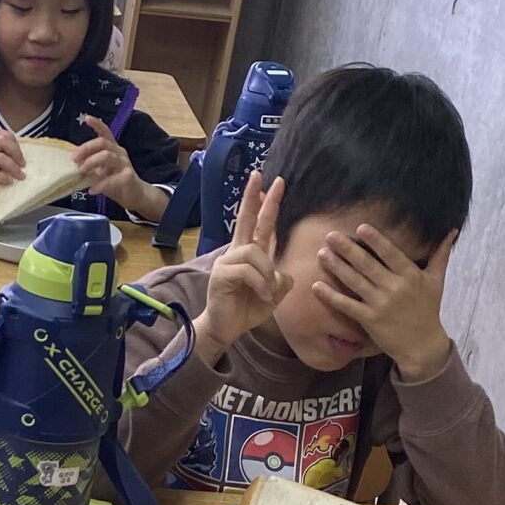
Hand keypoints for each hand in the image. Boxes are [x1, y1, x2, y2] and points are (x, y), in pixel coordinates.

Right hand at [0, 131, 26, 214]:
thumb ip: (0, 163)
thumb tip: (20, 164)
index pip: (0, 133)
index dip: (14, 142)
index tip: (21, 157)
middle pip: (2, 141)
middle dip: (16, 152)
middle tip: (23, 165)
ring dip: (13, 167)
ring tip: (20, 176)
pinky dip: (2, 177)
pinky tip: (8, 182)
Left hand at [75, 115, 150, 215]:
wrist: (135, 195)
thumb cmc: (115, 181)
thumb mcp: (101, 171)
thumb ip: (90, 164)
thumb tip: (73, 162)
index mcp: (112, 148)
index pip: (106, 132)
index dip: (97, 124)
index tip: (87, 118)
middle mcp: (119, 152)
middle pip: (103, 143)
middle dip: (86, 148)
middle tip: (74, 159)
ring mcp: (124, 164)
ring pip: (107, 156)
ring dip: (91, 163)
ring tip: (81, 172)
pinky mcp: (127, 177)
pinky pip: (111, 179)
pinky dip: (99, 185)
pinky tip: (92, 191)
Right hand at [194, 170, 289, 357]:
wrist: (225, 329)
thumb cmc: (245, 310)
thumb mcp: (272, 294)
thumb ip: (282, 280)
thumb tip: (282, 272)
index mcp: (248, 254)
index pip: (258, 224)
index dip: (266, 204)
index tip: (274, 184)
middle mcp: (236, 252)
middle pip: (245, 219)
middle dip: (254, 197)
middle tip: (258, 175)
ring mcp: (226, 262)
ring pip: (255, 252)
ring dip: (267, 272)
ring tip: (267, 291)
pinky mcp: (221, 274)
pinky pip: (248, 270)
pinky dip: (260, 283)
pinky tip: (261, 295)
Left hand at [315, 221, 455, 378]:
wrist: (422, 345)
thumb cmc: (428, 310)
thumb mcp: (436, 281)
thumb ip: (441, 255)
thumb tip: (452, 231)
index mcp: (411, 276)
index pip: (391, 253)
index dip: (376, 240)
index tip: (361, 227)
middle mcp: (395, 288)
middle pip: (368, 265)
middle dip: (348, 249)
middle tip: (331, 235)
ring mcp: (381, 304)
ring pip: (355, 282)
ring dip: (336, 267)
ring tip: (322, 253)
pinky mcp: (369, 320)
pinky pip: (347, 305)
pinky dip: (331, 296)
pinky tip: (316, 286)